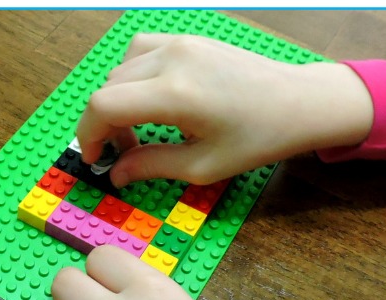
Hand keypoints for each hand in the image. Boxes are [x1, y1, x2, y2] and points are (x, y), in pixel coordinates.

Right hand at [77, 33, 372, 186]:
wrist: (297, 101)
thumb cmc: (257, 138)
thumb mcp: (203, 166)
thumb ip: (151, 167)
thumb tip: (115, 174)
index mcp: (176, 93)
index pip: (104, 105)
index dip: (88, 134)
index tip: (96, 158)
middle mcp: (172, 59)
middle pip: (108, 87)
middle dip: (103, 123)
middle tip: (123, 153)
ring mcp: (180, 43)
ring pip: (120, 68)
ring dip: (117, 100)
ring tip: (137, 127)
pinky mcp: (187, 39)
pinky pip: (141, 51)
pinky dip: (132, 76)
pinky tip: (150, 98)